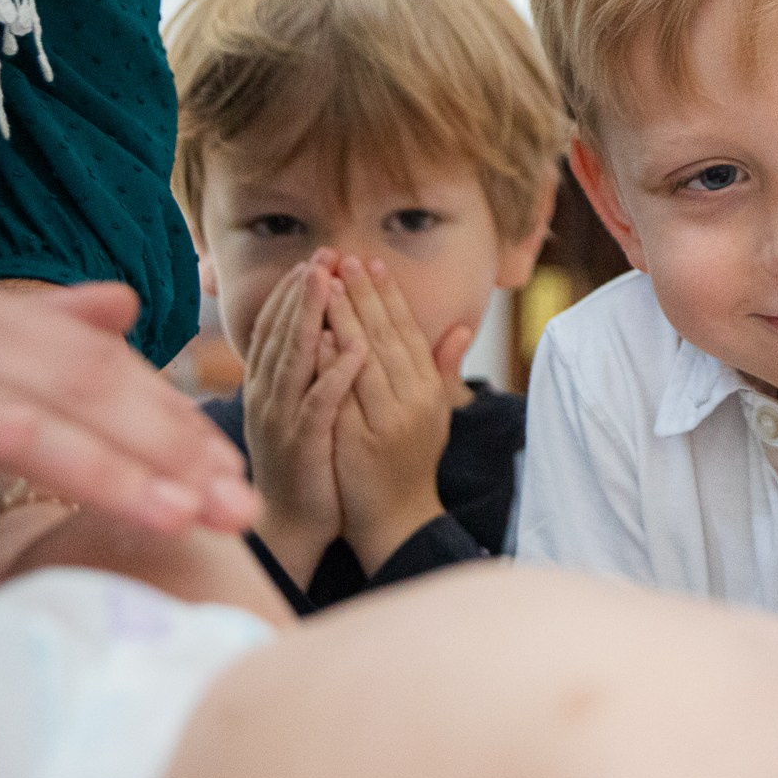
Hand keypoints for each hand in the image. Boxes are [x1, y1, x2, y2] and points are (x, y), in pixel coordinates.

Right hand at [0, 273, 257, 536]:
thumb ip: (28, 336)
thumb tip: (124, 305)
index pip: (101, 359)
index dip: (171, 414)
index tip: (229, 471)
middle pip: (99, 376)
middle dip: (179, 442)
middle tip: (245, 504)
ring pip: (67, 400)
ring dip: (152, 462)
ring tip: (213, 513)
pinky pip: (6, 431)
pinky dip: (87, 468)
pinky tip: (147, 508)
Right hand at [243, 258, 365, 579]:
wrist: (294, 523)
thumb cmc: (303, 462)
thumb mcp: (299, 409)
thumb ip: (306, 370)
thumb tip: (320, 330)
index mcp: (267, 386)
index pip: (276, 327)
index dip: (292, 292)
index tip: (314, 259)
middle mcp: (267, 397)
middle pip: (280, 333)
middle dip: (301, 291)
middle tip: (322, 255)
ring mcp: (280, 419)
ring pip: (294, 359)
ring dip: (311, 317)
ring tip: (329, 282)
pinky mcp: (301, 444)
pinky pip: (319, 402)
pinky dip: (335, 372)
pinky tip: (354, 346)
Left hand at [325, 256, 474, 571]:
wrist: (397, 520)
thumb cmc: (411, 462)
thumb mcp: (435, 413)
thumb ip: (444, 368)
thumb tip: (461, 327)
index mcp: (430, 391)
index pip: (407, 332)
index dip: (388, 296)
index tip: (370, 263)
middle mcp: (414, 402)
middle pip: (385, 337)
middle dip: (362, 294)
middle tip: (342, 258)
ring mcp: (388, 422)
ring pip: (364, 359)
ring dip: (344, 316)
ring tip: (325, 282)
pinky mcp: (360, 441)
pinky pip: (343, 393)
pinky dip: (330, 362)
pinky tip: (316, 334)